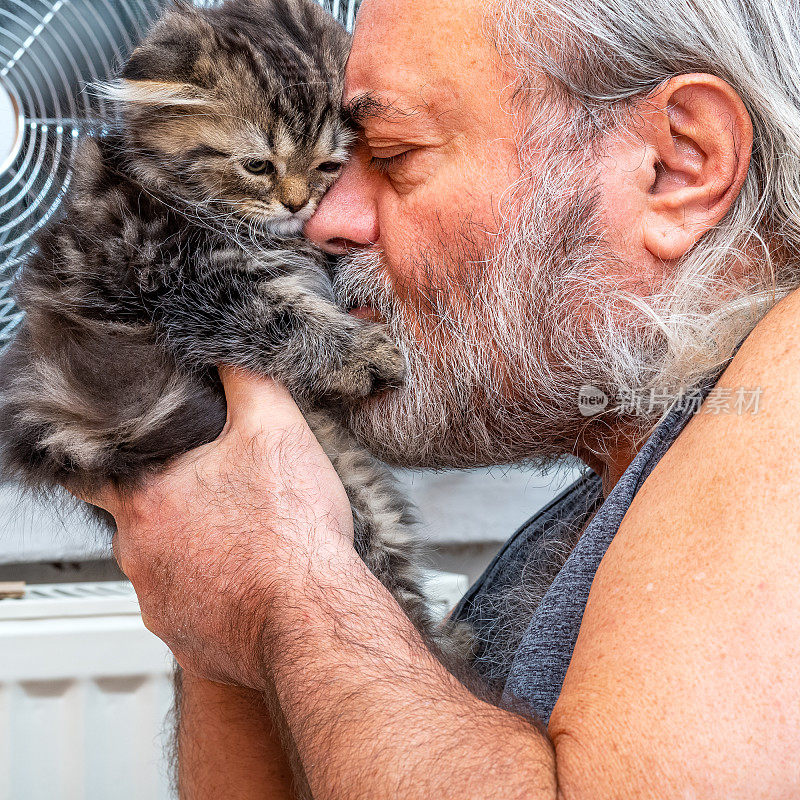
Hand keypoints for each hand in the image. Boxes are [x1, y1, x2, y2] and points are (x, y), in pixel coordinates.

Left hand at [81, 366, 355, 688]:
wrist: (314, 617)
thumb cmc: (292, 534)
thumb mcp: (276, 430)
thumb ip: (246, 380)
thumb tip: (226, 349)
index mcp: (147, 500)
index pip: (92, 470)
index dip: (113, 455)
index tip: (135, 450)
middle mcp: (140, 556)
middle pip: (138, 519)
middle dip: (173, 503)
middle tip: (219, 491)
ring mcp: (160, 604)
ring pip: (165, 565)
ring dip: (195, 550)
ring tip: (244, 535)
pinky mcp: (188, 639)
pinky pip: (191, 608)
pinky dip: (214, 592)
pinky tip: (251, 577)